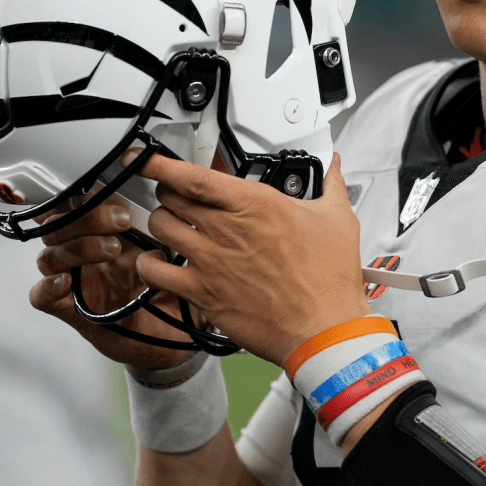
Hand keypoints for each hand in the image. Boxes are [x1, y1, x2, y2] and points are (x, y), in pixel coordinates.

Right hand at [29, 194, 196, 370]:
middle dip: (88, 216)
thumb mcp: (178, 253)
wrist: (173, 337)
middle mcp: (86, 255)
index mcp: (106, 234)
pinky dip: (46, 288)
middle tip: (123, 220)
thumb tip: (196, 184)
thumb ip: (178, 224)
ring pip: (50, 255)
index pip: (79, 205)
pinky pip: (41, 297)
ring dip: (77, 247)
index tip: (117, 190)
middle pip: (60, 224)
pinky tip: (65, 282)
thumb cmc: (172, 291)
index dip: (86, 193)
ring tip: (112, 249)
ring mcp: (76, 281)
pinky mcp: (70, 310)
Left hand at [131, 152, 369, 364]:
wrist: (322, 328)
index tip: (148, 157)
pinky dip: (150, 263)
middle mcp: (227, 229)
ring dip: (161, 222)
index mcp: (256, 205)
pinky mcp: (203, 292)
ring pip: (159, 228)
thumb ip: (331, 186)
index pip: (195, 176)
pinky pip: (156, 272)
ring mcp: (211, 261)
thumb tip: (334, 168)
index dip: (162, 163)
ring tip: (170, 224)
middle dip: (168, 191)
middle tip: (175, 193)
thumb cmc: (328, 280)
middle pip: (171, 197)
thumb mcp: (337, 220)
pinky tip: (158, 262)